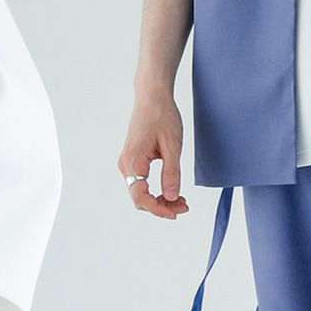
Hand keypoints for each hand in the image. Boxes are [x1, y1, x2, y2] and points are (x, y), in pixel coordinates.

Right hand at [118, 92, 190, 218]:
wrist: (151, 97)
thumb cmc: (162, 116)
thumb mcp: (173, 145)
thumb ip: (171, 173)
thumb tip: (171, 197)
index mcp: (134, 160)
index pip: (140, 196)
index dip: (158, 208)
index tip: (176, 212)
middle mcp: (126, 164)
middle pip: (139, 198)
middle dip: (161, 207)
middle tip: (184, 206)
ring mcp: (127, 163)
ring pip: (139, 192)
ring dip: (158, 200)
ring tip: (180, 200)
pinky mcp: (132, 160)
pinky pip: (140, 183)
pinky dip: (155, 190)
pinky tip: (170, 189)